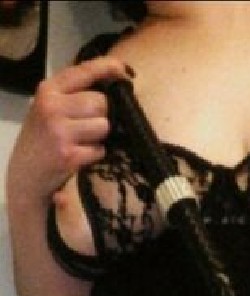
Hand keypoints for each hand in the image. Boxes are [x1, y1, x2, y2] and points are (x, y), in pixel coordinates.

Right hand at [7, 56, 131, 207]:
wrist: (25, 175)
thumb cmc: (42, 139)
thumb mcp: (48, 108)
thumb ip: (72, 93)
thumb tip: (113, 81)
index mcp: (48, 90)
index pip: (84, 71)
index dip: (109, 68)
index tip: (126, 71)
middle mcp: (52, 107)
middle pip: (101, 102)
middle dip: (104, 115)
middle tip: (90, 126)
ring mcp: (60, 131)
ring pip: (104, 125)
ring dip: (101, 136)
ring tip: (84, 142)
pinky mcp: (69, 155)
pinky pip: (100, 150)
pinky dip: (96, 154)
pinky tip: (81, 156)